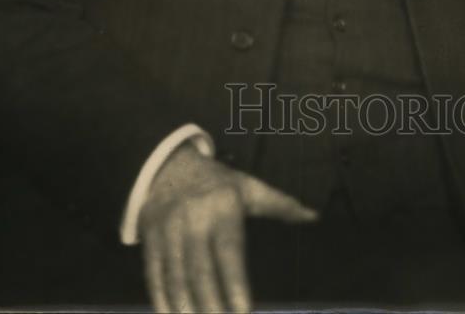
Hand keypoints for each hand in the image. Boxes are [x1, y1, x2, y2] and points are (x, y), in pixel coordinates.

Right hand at [139, 144, 316, 312]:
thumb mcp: (249, 187)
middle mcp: (193, 219)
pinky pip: (154, 275)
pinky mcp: (149, 239)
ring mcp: (168, 230)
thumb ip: (281, 204)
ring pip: (176, 277)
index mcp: (222, 208)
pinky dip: (161, 300)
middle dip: (210, 306)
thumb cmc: (218, 183)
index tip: (243, 313)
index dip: (235, 285)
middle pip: (201, 272)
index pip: (229, 252)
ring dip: (185, 308)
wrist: (169, 165)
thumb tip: (314, 216)